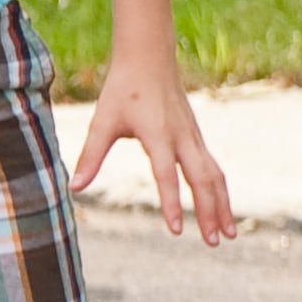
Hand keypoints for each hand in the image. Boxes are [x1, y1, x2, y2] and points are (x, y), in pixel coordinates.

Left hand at [71, 55, 237, 243]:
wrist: (149, 58)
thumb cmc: (122, 90)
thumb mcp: (102, 122)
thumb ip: (90, 157)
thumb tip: (74, 188)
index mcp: (159, 134)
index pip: (167, 175)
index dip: (171, 203)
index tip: (176, 230)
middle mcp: (183, 137)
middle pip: (203, 179)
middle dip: (210, 212)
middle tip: (214, 243)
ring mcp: (194, 137)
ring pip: (215, 175)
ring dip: (222, 205)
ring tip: (228, 234)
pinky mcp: (197, 137)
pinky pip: (214, 167)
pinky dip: (220, 190)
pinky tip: (222, 209)